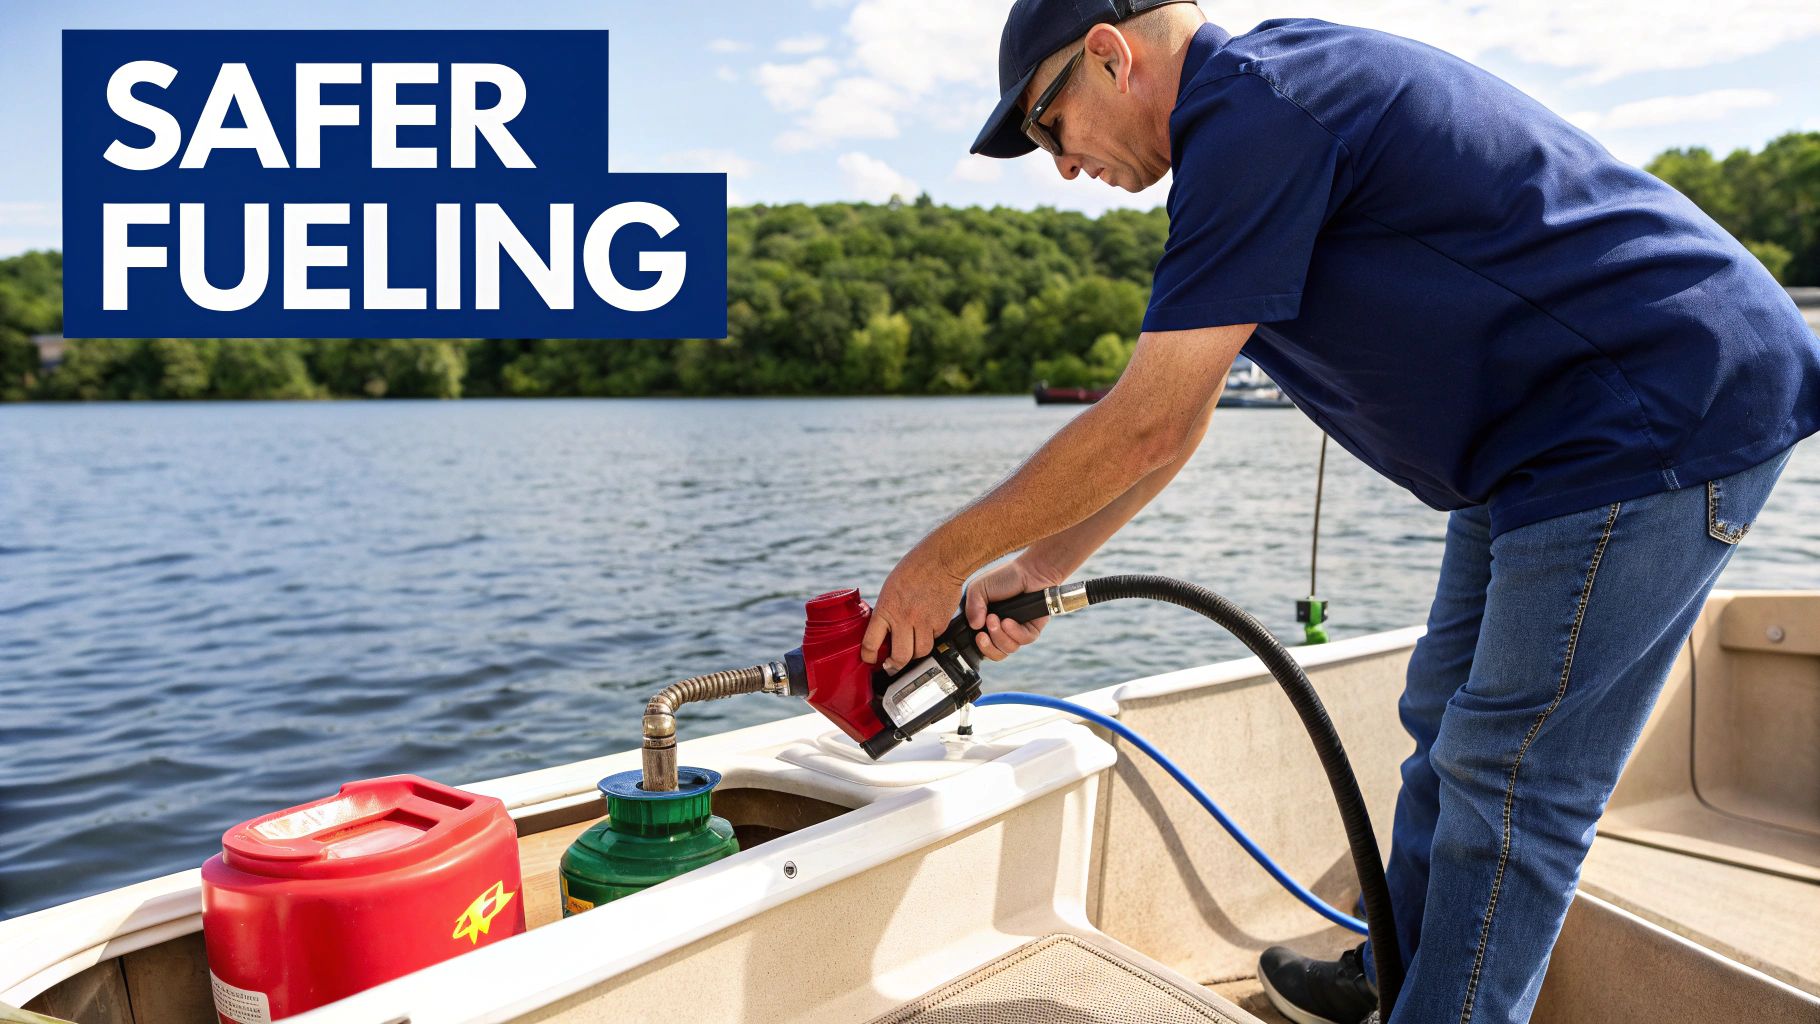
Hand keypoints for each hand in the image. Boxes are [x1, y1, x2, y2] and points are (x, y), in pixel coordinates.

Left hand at [861, 541, 968, 673]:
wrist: (941, 560)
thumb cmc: (913, 569)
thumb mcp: (890, 588)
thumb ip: (886, 610)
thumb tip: (884, 630)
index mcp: (886, 609)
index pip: (871, 643)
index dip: (868, 656)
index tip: (870, 659)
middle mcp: (904, 618)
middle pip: (899, 658)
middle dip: (894, 666)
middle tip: (892, 666)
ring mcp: (924, 622)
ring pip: (920, 653)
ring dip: (915, 654)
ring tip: (911, 648)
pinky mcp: (941, 623)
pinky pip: (934, 640)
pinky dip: (930, 638)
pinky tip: (927, 628)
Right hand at [965, 556, 1064, 661]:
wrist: (1030, 572)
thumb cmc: (1005, 577)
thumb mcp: (979, 588)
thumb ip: (972, 606)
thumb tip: (974, 626)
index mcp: (986, 622)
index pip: (980, 645)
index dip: (978, 646)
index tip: (977, 635)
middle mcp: (1001, 630)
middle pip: (994, 654)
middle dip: (987, 647)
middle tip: (983, 634)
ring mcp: (1017, 631)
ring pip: (1008, 649)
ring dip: (999, 637)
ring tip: (997, 619)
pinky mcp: (1031, 630)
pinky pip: (1023, 641)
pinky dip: (1014, 633)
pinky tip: (1009, 621)